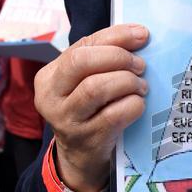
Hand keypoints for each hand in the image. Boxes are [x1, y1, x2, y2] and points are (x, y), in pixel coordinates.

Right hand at [34, 23, 148, 191]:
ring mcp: (66, 120)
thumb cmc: (89, 110)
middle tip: (140, 65)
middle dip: (118, 58)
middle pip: (82, 62)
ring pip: (96, 88)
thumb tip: (139, 35)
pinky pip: (114, 114)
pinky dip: (133, 105)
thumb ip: (102, 58)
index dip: (116, 36)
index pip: (82, 45)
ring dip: (127, 82)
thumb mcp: (84, 83)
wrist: (81, 156)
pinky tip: (138, 104)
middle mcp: (51, 97)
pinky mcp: (87, 139)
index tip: (142, 35)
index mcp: (48, 76)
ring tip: (140, 86)